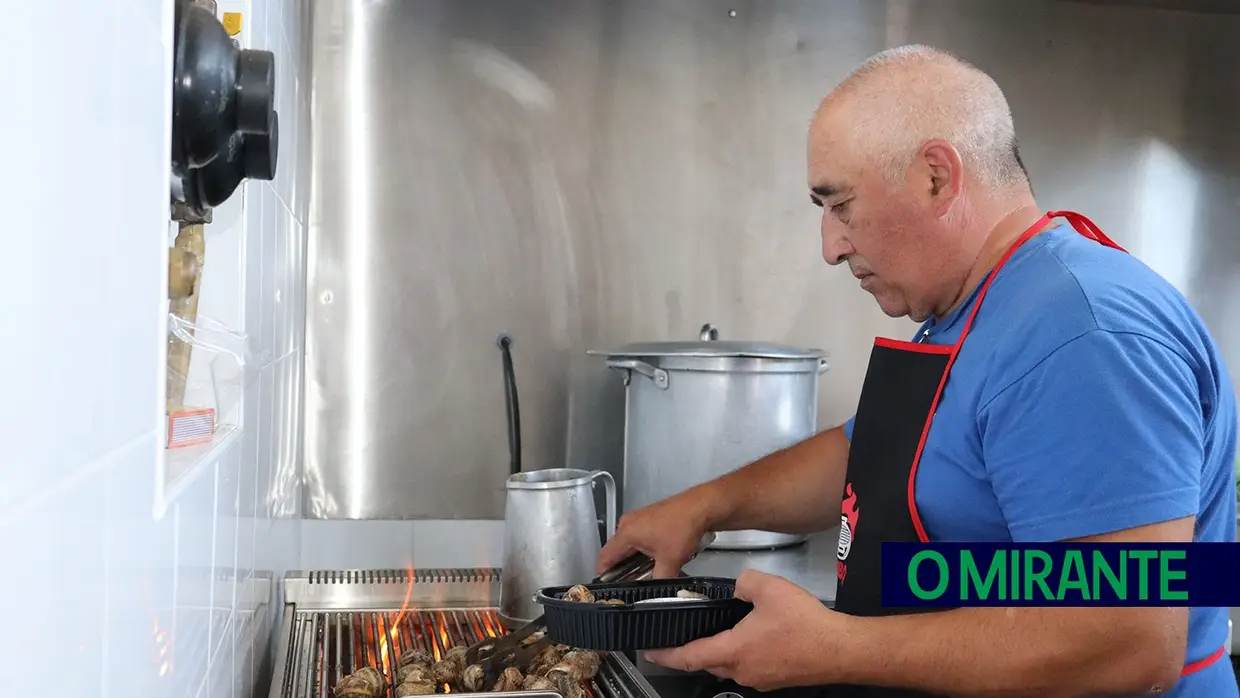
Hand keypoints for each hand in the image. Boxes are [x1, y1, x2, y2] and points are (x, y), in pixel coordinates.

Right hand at [597, 491, 713, 578]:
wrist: (701, 507)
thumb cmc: (683, 524)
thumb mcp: (670, 561)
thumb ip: (659, 580)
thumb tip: (657, 592)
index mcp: (626, 532)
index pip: (605, 557)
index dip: (604, 575)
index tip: (606, 586)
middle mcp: (629, 524)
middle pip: (617, 552)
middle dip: (623, 569)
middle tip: (630, 583)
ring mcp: (639, 520)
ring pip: (630, 546)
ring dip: (636, 560)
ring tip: (647, 571)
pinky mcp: (650, 519)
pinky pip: (640, 539)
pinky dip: (645, 551)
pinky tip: (657, 559)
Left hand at [644, 570, 848, 689]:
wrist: (841, 649)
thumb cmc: (806, 624)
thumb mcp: (768, 588)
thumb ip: (743, 582)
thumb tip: (738, 586)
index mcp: (733, 650)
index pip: (688, 656)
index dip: (666, 654)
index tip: (650, 651)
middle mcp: (743, 670)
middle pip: (707, 663)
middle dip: (693, 651)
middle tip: (683, 636)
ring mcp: (761, 678)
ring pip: (730, 666)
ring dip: (720, 651)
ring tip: (719, 631)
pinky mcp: (777, 678)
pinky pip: (750, 666)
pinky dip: (743, 653)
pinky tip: (754, 636)